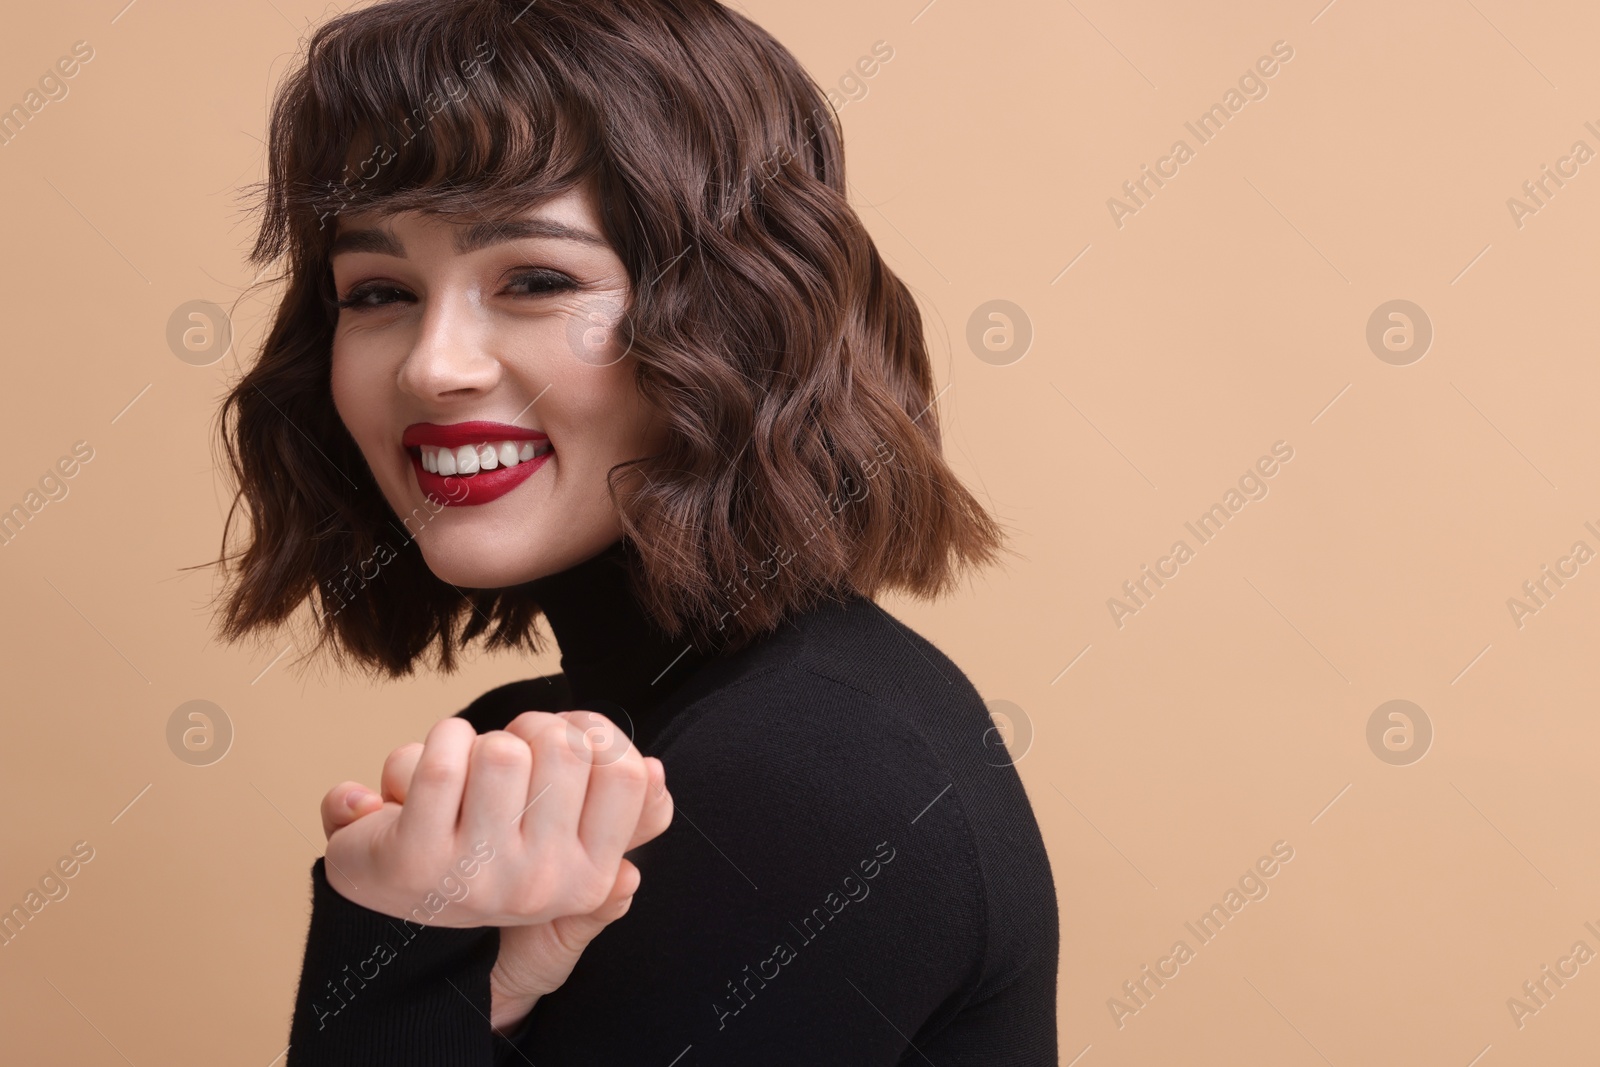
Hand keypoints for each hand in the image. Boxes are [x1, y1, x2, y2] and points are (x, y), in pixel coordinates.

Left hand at [317, 710, 671, 927]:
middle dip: (531, 731)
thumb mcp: (569, 846)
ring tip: (462, 780)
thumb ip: (626, 813)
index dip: (592, 734)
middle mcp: (543, 884)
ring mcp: (480, 874)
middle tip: (504, 764)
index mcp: (591, 878)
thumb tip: (657, 773)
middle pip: (566, 746)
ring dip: (475, 743)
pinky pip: (441, 761)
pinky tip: (418, 782)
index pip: (628, 771)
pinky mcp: (416, 859)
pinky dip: (430, 748)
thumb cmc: (489, 857)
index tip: (561, 743)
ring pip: (502, 750)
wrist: (397, 906)